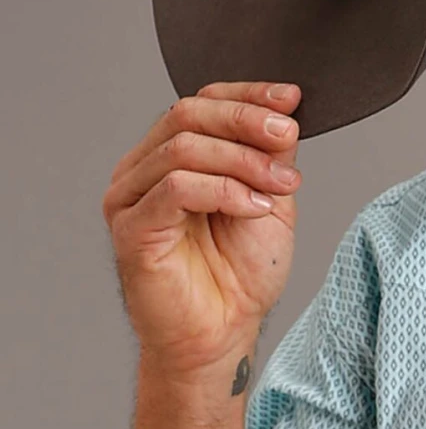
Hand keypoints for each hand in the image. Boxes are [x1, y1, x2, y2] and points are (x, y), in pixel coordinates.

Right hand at [101, 81, 302, 377]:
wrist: (223, 334)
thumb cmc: (240, 276)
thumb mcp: (270, 202)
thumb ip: (270, 159)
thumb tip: (284, 114)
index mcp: (173, 155)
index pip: (203, 101)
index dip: (247, 94)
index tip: (292, 99)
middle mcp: (144, 168)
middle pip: (188, 113)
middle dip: (245, 121)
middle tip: (287, 137)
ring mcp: (130, 196)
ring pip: (183, 147)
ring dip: (242, 161)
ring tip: (280, 188)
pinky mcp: (131, 227)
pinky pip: (175, 187)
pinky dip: (223, 190)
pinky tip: (254, 208)